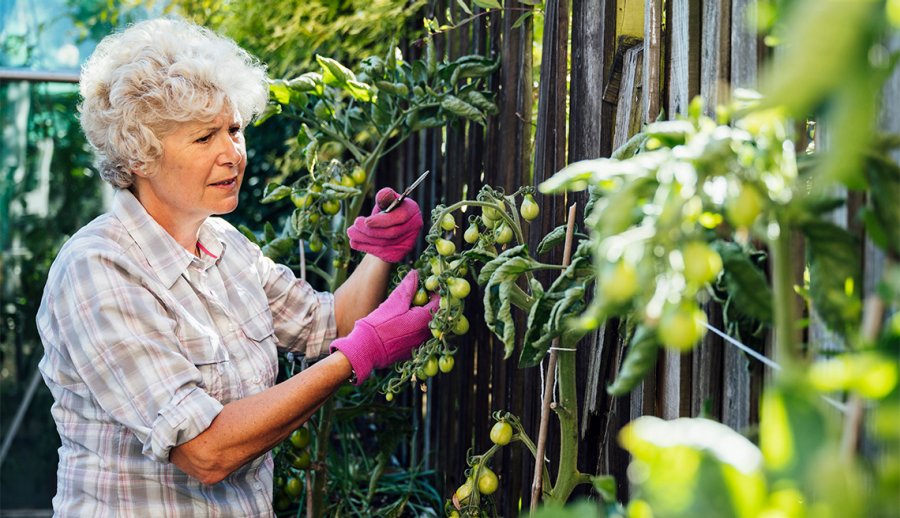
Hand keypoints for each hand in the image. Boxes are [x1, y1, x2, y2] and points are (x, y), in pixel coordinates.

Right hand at [330, 270, 438, 384]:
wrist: (367, 348)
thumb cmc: (381, 324)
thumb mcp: (395, 301)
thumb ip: (408, 287)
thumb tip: (415, 273)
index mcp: (425, 319)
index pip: (439, 302)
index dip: (434, 292)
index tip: (425, 287)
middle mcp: (427, 334)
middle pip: (434, 315)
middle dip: (427, 305)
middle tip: (415, 298)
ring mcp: (420, 345)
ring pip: (426, 327)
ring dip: (421, 318)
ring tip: (407, 311)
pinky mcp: (412, 352)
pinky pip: (418, 338)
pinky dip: (414, 330)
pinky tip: (402, 326)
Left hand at [347, 188, 422, 262]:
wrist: (387, 230)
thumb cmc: (386, 212)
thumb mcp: (384, 202)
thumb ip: (384, 197)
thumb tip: (385, 194)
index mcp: (412, 210)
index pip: (399, 217)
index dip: (382, 221)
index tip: (366, 221)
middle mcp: (414, 228)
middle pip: (391, 233)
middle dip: (370, 231)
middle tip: (354, 225)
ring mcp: (408, 243)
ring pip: (384, 244)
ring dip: (364, 239)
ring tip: (350, 232)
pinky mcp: (399, 255)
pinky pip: (381, 253)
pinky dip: (366, 247)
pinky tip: (354, 242)